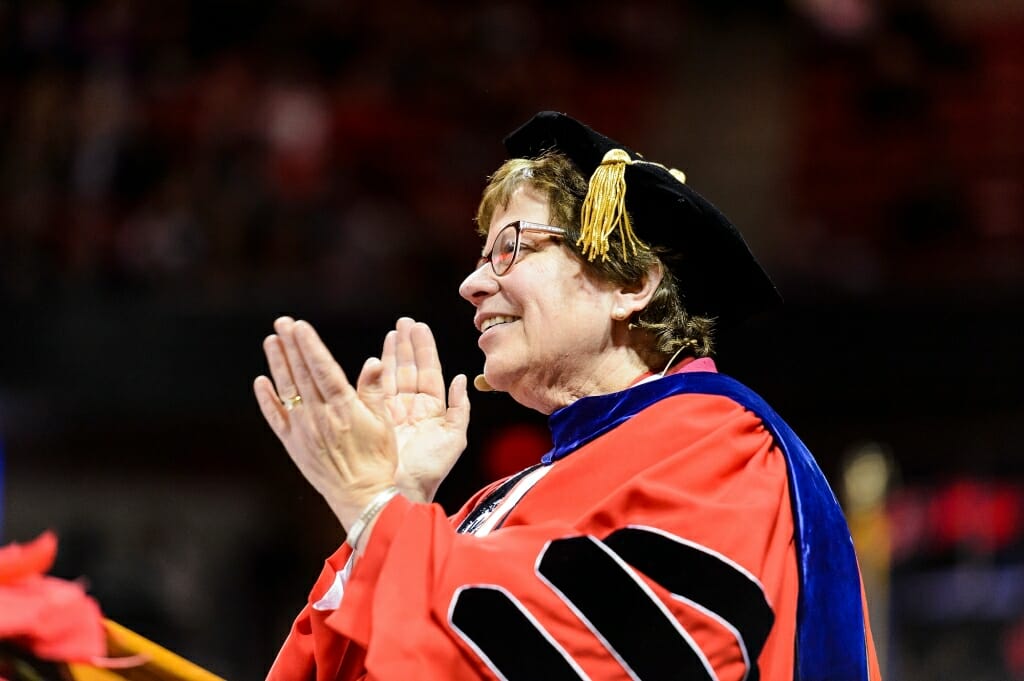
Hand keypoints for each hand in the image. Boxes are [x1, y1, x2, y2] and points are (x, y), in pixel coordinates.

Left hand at [254, 317, 398, 530]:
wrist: (362, 497)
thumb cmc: (378, 460)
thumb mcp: (384, 424)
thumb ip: (375, 391)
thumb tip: (374, 361)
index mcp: (343, 408)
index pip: (322, 368)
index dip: (309, 346)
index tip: (300, 325)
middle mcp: (319, 416)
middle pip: (301, 374)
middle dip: (291, 345)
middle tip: (282, 322)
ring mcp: (303, 431)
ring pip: (286, 391)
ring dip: (278, 364)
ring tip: (271, 341)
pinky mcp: (293, 445)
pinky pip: (275, 418)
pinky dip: (267, 399)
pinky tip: (262, 381)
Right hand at [381, 318, 469, 501]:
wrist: (403, 491)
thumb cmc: (431, 469)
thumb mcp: (454, 437)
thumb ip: (460, 408)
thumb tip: (462, 378)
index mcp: (432, 411)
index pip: (429, 373)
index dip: (425, 350)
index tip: (420, 327)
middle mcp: (412, 409)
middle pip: (409, 369)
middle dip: (407, 345)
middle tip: (404, 322)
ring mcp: (392, 413)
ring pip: (393, 376)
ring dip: (392, 353)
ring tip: (392, 331)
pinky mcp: (375, 419)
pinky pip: (375, 391)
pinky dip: (375, 374)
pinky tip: (376, 357)